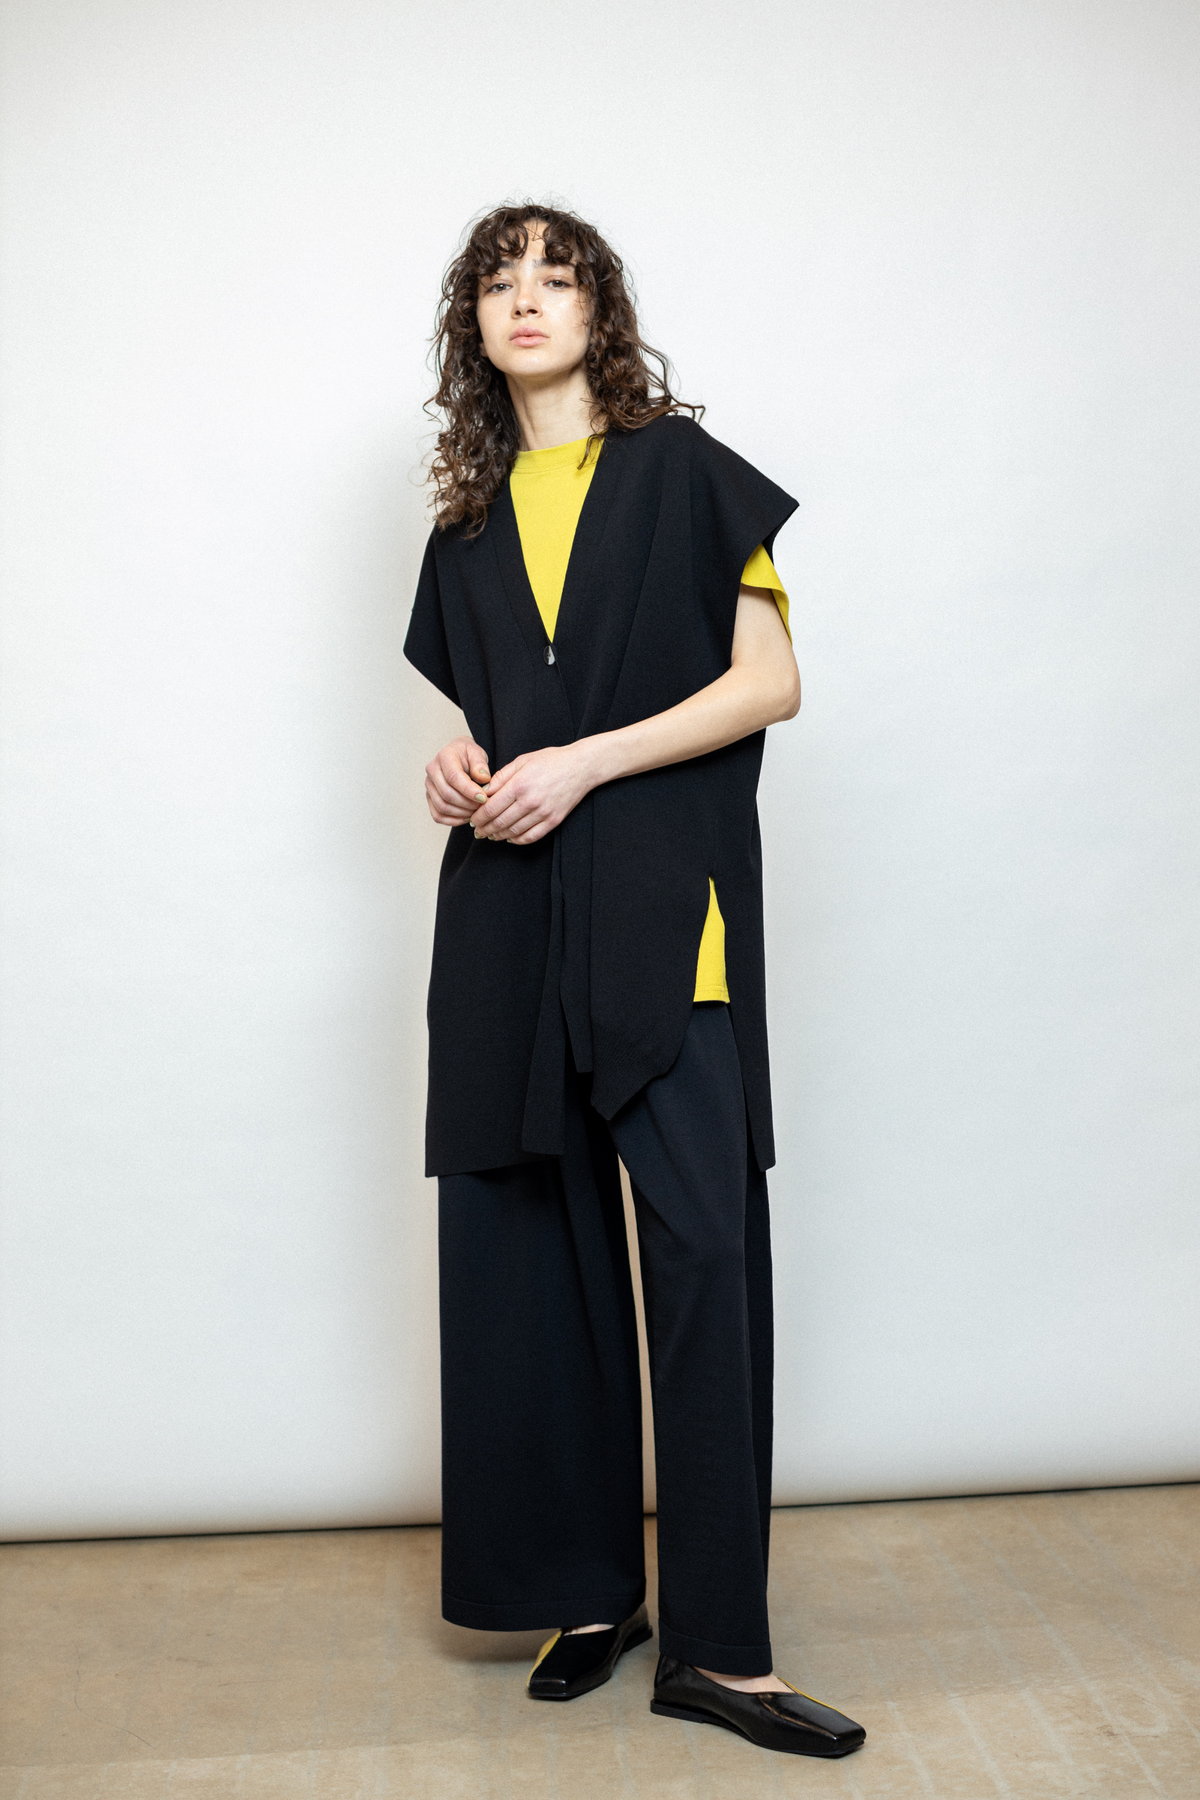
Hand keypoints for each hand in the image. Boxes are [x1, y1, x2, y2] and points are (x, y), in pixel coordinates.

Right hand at [423, 736, 493, 826]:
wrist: (459, 756)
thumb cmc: (469, 755)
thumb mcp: (477, 753)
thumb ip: (480, 765)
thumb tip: (484, 779)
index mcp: (444, 756)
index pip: (453, 777)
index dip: (469, 790)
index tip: (484, 798)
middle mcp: (432, 770)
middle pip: (446, 794)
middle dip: (467, 804)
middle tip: (483, 806)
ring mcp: (429, 785)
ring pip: (442, 807)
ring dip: (461, 813)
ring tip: (477, 812)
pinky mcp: (430, 798)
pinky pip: (438, 815)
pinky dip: (453, 820)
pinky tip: (467, 817)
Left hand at [470, 742, 596, 845]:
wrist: (581, 766)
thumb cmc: (550, 760)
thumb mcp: (522, 761)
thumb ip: (501, 777)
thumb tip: (483, 791)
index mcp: (519, 784)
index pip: (491, 807)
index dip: (479, 817)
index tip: (473, 820)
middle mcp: (530, 801)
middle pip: (500, 822)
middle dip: (485, 829)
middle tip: (478, 832)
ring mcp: (543, 813)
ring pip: (514, 832)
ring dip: (499, 836)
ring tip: (491, 835)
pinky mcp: (554, 820)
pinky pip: (531, 836)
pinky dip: (517, 840)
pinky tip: (510, 838)